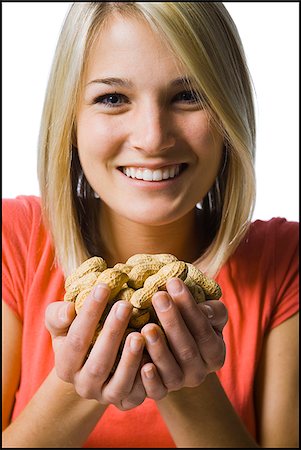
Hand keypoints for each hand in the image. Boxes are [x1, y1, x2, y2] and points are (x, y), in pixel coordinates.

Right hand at [45, 284, 146, 409]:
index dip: (89, 313)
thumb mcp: (63, 324)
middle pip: (98, 362)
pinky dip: (146, 379)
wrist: (96, 366)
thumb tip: (69, 310)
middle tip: (125, 305)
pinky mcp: (127, 402)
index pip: (76, 339)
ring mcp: (106, 397)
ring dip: (130, 359)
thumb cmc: (80, 334)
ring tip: (140, 333)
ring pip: (119, 383)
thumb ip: (58, 314)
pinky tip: (154, 357)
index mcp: (66, 366)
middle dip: (112, 332)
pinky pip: (137, 394)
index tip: (103, 287)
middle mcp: (84, 386)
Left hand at [140, 278, 226, 398]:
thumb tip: (205, 310)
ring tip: (147, 326)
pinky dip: (149, 380)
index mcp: (214, 352)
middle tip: (158, 296)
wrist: (171, 351)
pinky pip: (156, 391)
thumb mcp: (207, 314)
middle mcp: (199, 372)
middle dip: (172, 320)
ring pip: (171, 370)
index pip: (203, 328)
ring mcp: (179, 384)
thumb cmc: (189, 323)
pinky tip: (142, 364)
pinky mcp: (160, 393)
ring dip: (159, 349)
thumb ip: (212, 310)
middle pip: (187, 348)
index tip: (173, 282)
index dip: (189, 306)